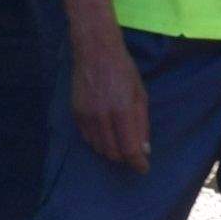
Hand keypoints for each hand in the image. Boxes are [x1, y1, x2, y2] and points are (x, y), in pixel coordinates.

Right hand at [70, 26, 152, 173]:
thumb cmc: (123, 69)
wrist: (95, 51)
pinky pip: (87, 139)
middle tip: (134, 153)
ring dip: (112, 150)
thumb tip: (144, 150)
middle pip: (113, 153)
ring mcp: (86, 116)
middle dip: (125, 157)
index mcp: (122, 110)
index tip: (143, 168)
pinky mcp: (75, 114)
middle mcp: (102, 117)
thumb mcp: (140, 94)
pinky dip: (98, 142)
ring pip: (99, 148)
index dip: (137, 163)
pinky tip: (106, 134)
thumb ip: (142, 123)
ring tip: (121, 143)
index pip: (129, 149)